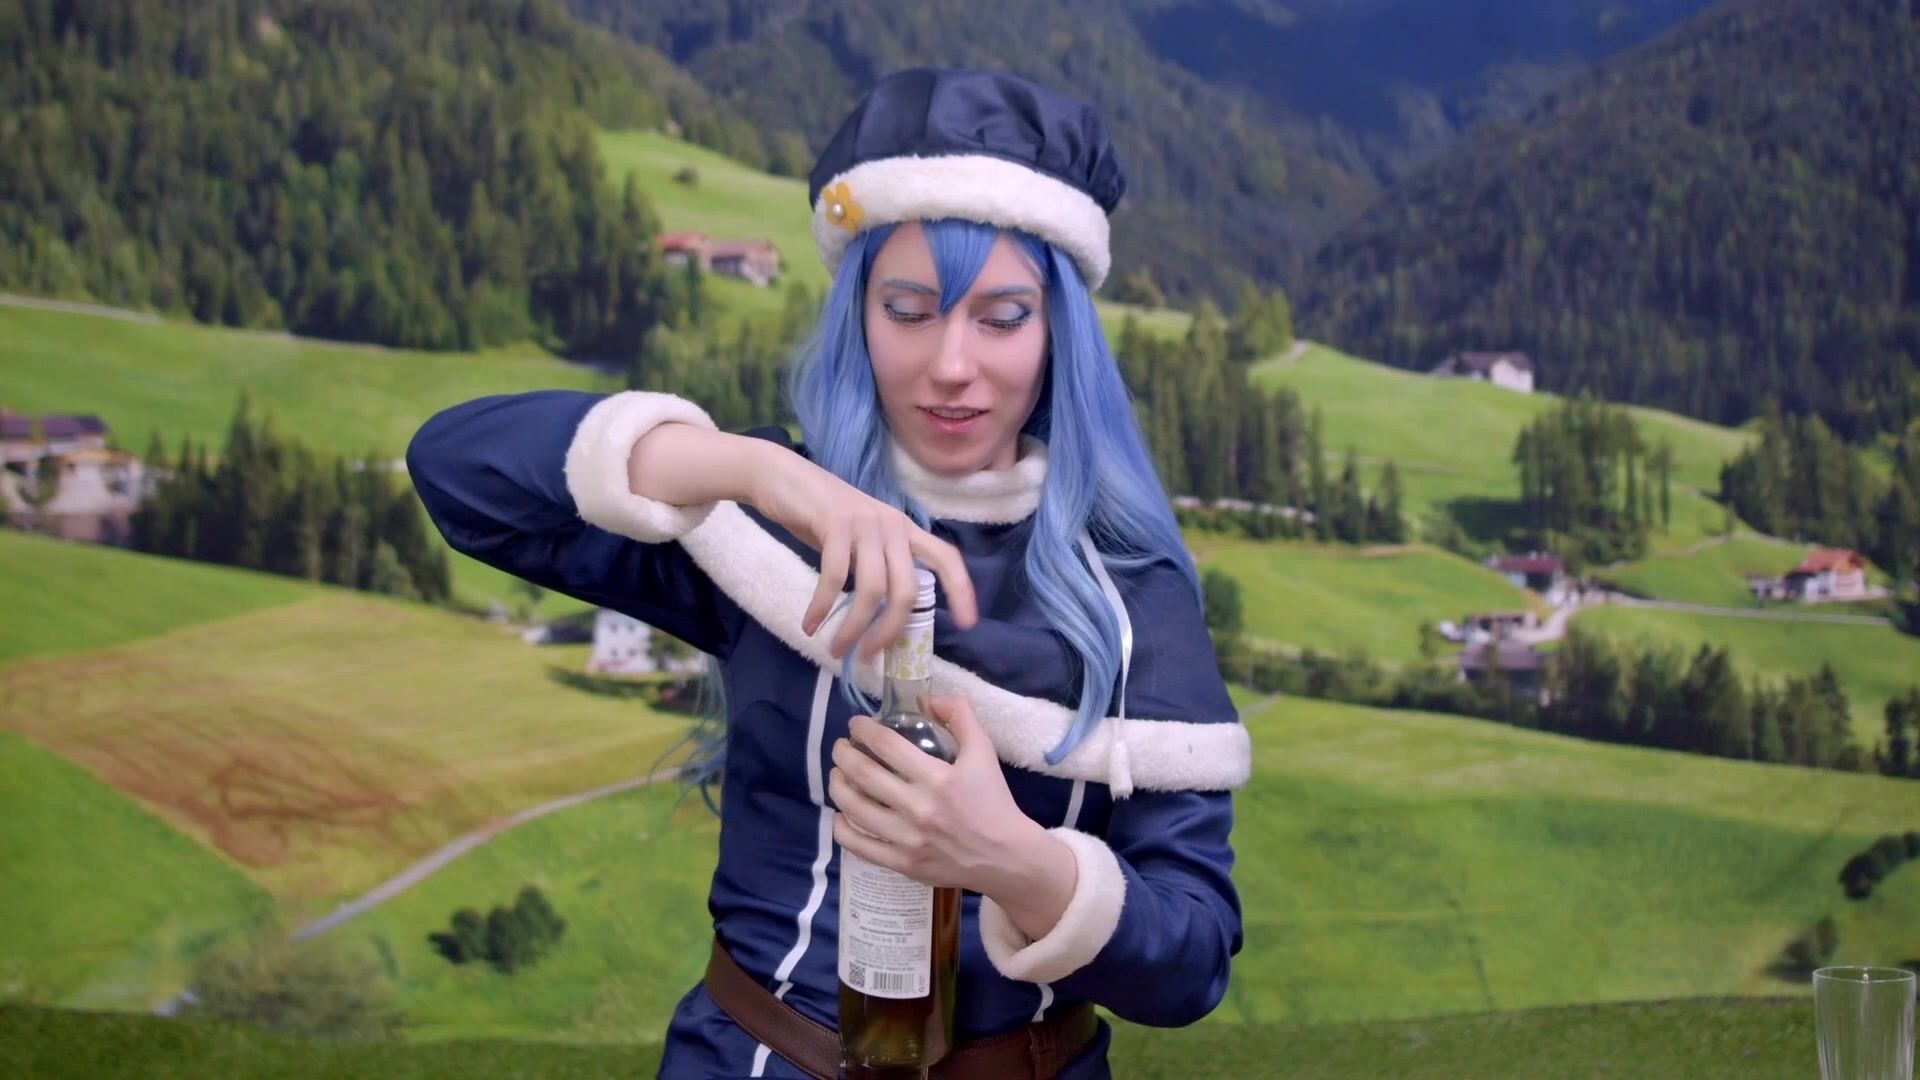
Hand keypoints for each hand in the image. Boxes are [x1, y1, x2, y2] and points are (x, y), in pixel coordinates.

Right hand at [750, 450, 977, 661]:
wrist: (779, 476)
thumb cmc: (818, 512)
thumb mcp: (858, 539)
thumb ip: (874, 566)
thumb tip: (879, 614)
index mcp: (903, 529)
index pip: (946, 557)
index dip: (960, 590)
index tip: (967, 623)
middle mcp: (892, 525)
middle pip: (906, 590)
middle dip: (888, 631)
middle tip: (867, 656)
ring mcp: (865, 523)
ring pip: (872, 590)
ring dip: (853, 627)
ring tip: (836, 648)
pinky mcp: (835, 524)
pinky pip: (835, 578)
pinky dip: (821, 606)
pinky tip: (811, 624)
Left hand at [829, 698, 1076, 936]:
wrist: (1006, 857)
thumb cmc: (994, 801)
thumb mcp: (984, 751)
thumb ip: (960, 716)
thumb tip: (928, 699)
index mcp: (937, 778)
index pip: (885, 745)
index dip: (863, 730)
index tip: (856, 725)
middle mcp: (917, 808)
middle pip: (863, 773)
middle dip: (843, 754)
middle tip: (841, 746)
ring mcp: (907, 838)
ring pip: (854, 808)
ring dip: (838, 786)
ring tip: (837, 775)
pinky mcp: (902, 863)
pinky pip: (858, 845)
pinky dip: (842, 828)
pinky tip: (841, 815)